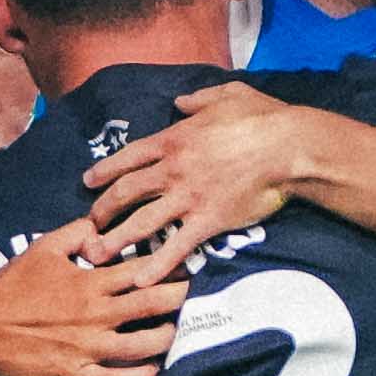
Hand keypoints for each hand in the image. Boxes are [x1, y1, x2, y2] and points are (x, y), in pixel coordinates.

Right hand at [0, 218, 179, 375]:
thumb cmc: (11, 285)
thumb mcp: (43, 247)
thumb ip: (77, 233)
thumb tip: (101, 225)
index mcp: (91, 283)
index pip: (144, 272)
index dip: (169, 267)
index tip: (182, 266)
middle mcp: (97, 316)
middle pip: (154, 306)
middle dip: (178, 298)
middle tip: (186, 295)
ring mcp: (89, 349)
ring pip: (145, 345)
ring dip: (165, 337)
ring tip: (170, 331)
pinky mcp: (76, 375)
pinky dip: (142, 375)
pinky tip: (153, 370)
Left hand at [85, 82, 333, 267]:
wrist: (287, 147)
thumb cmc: (262, 117)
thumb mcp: (226, 94)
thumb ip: (198, 99)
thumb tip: (180, 101)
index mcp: (174, 139)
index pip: (129, 157)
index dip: (104, 170)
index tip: (88, 182)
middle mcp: (172, 170)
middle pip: (126, 192)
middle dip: (103, 209)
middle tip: (90, 223)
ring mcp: (187, 198)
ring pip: (141, 223)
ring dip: (116, 240)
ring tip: (97, 255)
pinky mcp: (207, 221)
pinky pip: (176, 247)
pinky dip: (157, 265)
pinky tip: (141, 281)